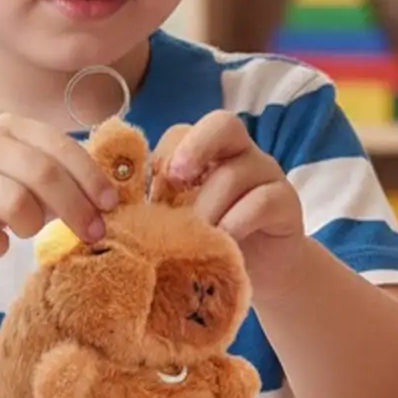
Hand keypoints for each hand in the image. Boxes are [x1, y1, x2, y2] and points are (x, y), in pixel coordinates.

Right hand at [0, 115, 116, 266]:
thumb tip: (104, 202)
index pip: (61, 147)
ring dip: (32, 226)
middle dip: (76, 208)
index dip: (91, 177)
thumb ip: (53, 175)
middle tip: (92, 233)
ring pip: (18, 205)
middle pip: (44, 175)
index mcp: (8, 127)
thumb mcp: (13, 168)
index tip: (110, 204)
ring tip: (24, 230)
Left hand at [158, 111, 307, 293]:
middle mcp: (240, 153)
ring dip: (208, 206)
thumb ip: (158, 207)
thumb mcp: (180, 222)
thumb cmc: (211, 242)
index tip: (149, 189)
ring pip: (235, 172)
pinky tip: (224, 243)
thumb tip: (110, 212)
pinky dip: (237, 222)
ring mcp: (267, 174)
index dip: (163, 153)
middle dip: (195, 147)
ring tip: (193, 237)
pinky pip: (261, 201)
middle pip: (223, 124)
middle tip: (174, 180)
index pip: (184, 131)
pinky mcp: (287, 202)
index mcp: (208, 153)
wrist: (261, 273)